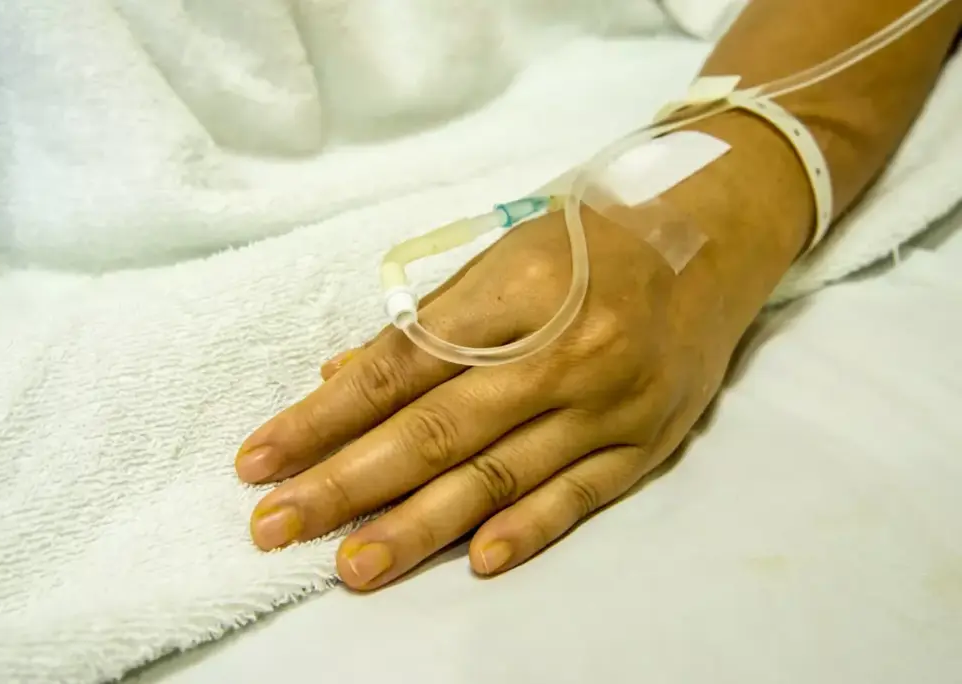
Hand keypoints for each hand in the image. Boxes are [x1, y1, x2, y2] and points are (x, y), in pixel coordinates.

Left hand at [236, 114, 811, 590]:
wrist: (715, 237)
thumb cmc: (592, 237)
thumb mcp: (503, 255)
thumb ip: (427, 324)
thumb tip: (338, 381)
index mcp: (517, 290)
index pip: (400, 367)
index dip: (324, 417)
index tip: (260, 459)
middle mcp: (563, 352)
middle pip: (436, 431)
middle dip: (346, 484)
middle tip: (273, 527)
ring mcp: (610, 403)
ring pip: (500, 475)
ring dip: (419, 526)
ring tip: (350, 565)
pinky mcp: (648, 442)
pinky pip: (581, 495)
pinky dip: (529, 529)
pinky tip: (476, 562)